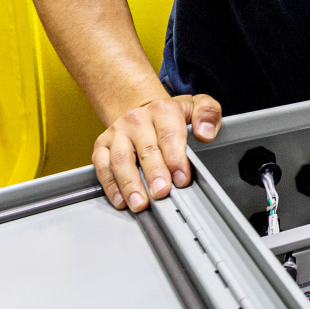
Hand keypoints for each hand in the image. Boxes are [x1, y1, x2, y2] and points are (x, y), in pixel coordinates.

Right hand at [94, 93, 222, 211]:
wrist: (142, 110)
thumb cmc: (170, 115)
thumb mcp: (196, 105)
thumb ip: (208, 114)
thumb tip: (205, 134)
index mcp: (162, 110)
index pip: (169, 135)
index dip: (175, 159)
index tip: (181, 178)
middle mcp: (136, 120)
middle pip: (145, 149)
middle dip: (154, 173)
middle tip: (161, 192)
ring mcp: (117, 133)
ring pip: (120, 159)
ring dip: (129, 183)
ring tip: (139, 203)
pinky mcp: (101, 146)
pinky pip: (102, 167)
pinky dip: (110, 185)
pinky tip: (121, 200)